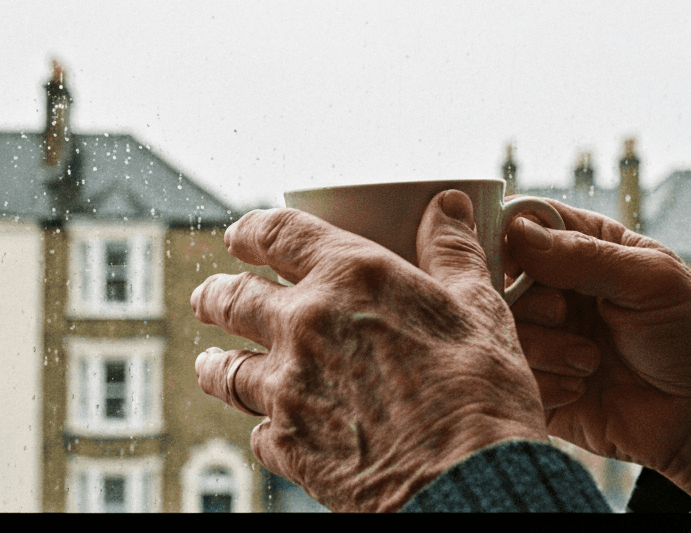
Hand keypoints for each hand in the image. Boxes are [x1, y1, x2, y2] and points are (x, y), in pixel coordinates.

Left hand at [192, 190, 547, 511]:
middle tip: (210, 297)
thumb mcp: (480, 308)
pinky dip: (264, 430)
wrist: (467, 482)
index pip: (278, 233)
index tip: (242, 235)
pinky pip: (257, 434)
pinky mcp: (289, 447)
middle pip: (233, 300)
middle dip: (215, 295)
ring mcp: (288, 389)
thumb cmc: (480, 393)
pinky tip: (271, 432)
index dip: (252, 230)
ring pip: (226, 370)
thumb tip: (450, 208)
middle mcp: (305, 325)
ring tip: (211, 363)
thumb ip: (454, 253)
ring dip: (215, 364)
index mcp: (351, 277)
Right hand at [503, 198, 690, 501]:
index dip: (506, 237)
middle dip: (529, 298)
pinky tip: (583, 388)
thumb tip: (517, 232)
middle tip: (565, 312)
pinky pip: (514, 377)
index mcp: (582, 247)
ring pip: (503, 330)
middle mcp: (556, 289)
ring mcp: (547, 338)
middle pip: (498, 279)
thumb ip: (583, 255)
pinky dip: (546, 384)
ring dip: (544, 346)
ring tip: (590, 360)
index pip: (521, 224)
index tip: (511, 257)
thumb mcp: (650, 280)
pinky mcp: (541, 386)